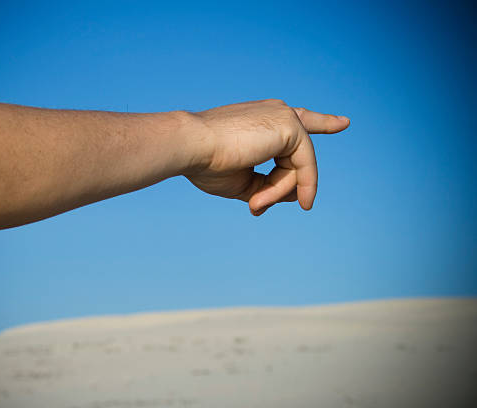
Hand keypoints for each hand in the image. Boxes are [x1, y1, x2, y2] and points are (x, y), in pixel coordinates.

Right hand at [184, 99, 349, 214]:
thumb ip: (270, 187)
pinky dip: (287, 188)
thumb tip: (296, 197)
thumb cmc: (207, 163)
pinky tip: (267, 198)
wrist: (192, 147)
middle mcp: (275, 112)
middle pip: (300, 149)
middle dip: (301, 167)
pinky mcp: (291, 126)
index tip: (343, 123)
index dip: (320, 123)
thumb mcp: (243, 181)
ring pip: (299, 166)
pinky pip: (302, 168)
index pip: (297, 121)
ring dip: (277, 192)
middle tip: (294, 178)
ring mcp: (284, 116)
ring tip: (253, 202)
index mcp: (261, 119)